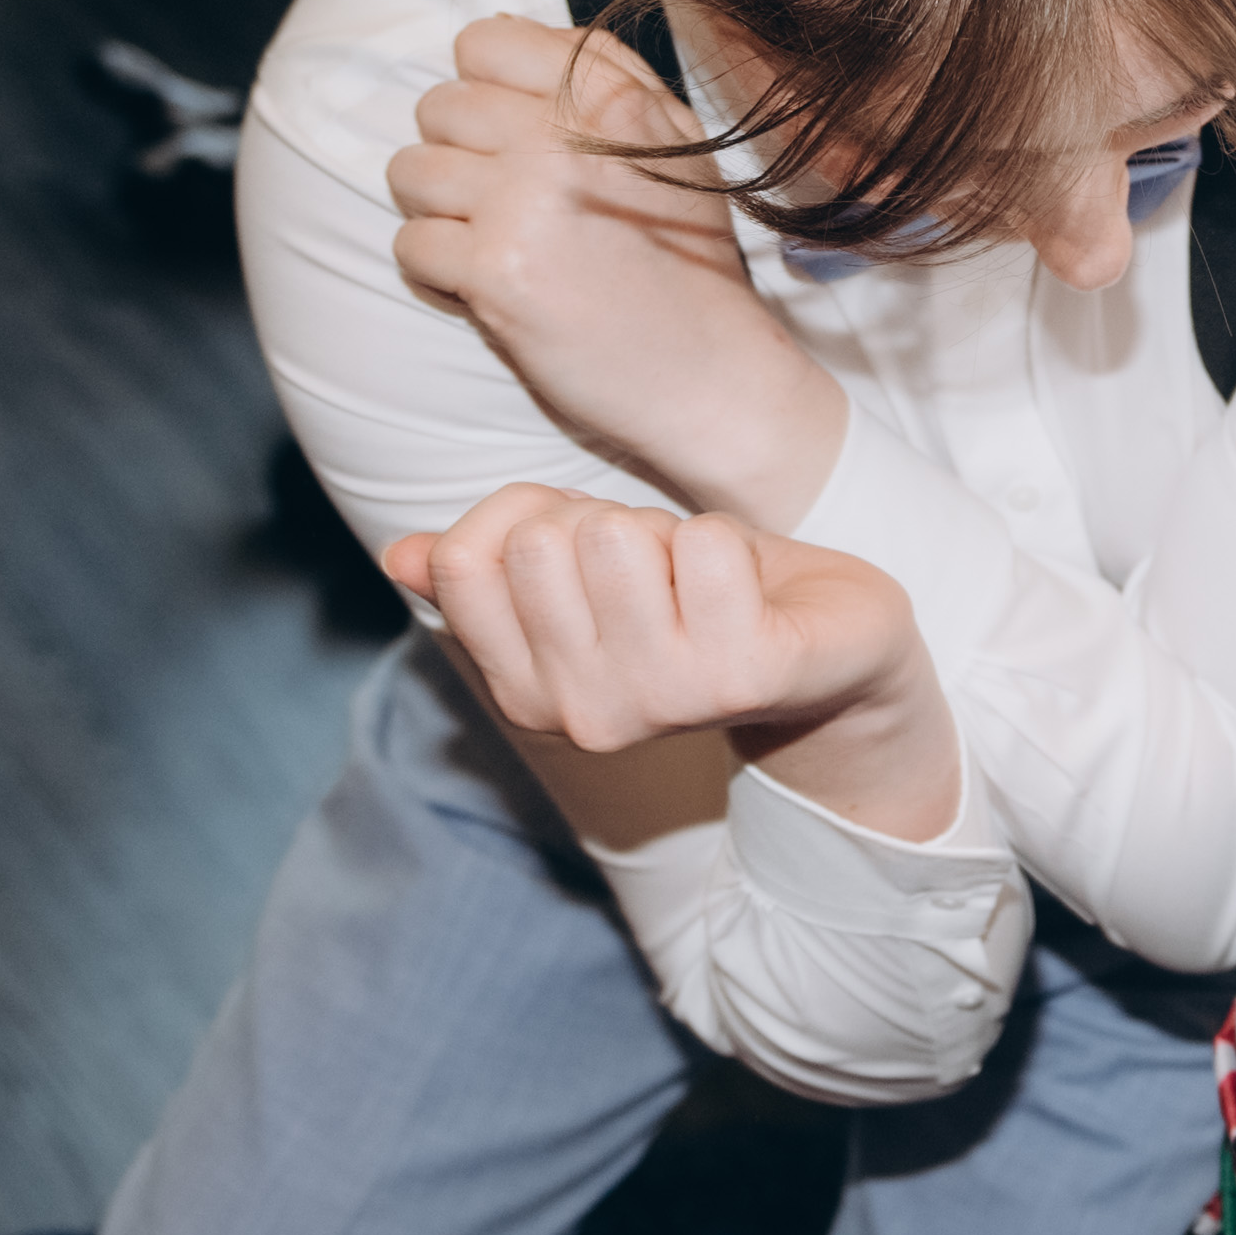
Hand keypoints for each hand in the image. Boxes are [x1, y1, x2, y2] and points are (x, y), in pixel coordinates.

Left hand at [387, 14, 842, 520]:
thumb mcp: (675, 144)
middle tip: (512, 208)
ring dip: (443, 215)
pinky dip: (441, 275)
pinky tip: (495, 289)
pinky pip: (411, 247)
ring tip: (502, 246)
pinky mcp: (495, 272)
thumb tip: (494, 29)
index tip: (518, 142)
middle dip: (461, 157)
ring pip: (410, 173)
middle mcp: (562, 138)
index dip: (486, 93)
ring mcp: (524, 204)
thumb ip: (600, 75)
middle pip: (437, 108)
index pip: (481, 42)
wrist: (711, 376)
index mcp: (609, 94)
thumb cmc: (690, 262)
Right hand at [387, 484, 960, 839]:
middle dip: (605, 526)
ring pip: (617, 536)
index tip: (588, 556)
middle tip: (660, 574)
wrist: (832, 654)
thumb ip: (491, 566)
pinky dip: (732, 544)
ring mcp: (662, 702)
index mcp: (524, 693)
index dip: (532, 519)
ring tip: (703, 585)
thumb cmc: (696, 601)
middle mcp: (581, 715)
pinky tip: (751, 597)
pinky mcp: (741, 675)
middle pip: (542, 540)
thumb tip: (403, 557)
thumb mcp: (582, 577)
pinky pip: (706, 545)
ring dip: (669, 537)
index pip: (465, 556)